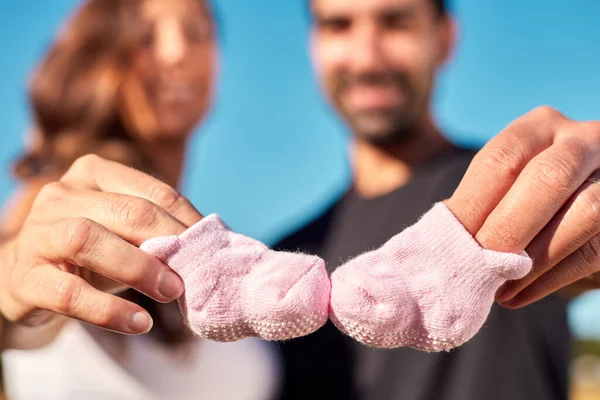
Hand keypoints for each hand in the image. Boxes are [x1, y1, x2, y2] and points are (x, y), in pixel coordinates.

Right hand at [0, 155, 202, 335]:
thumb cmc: (92, 253)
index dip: (187, 220)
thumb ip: (158, 232)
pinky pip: (68, 293)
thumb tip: (213, 247)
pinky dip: (109, 310)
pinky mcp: (24, 278)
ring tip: (170, 293)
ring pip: (88, 239)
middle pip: (126, 211)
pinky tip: (138, 323)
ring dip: (138, 267)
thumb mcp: (124, 234)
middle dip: (168, 242)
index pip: (152, 192)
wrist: (29, 282)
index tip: (212, 247)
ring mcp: (37, 234)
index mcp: (92, 175)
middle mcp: (60, 196)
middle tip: (193, 273)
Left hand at [444, 106, 599, 307]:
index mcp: (540, 126)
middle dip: (508, 228)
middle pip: (549, 177)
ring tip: (498, 289)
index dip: (475, 205)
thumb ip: (474, 206)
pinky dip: (553, 277)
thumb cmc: (522, 201)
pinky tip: (520, 294)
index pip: (502, 159)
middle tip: (478, 266)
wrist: (573, 209)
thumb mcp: (501, 189)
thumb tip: (438, 239)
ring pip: (586, 211)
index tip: (451, 244)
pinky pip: (596, 248)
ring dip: (535, 259)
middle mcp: (584, 139)